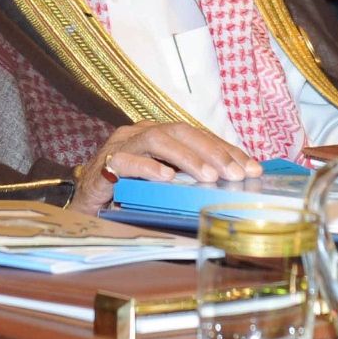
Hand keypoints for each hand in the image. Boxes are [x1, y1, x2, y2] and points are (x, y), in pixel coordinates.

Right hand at [68, 121, 263, 216]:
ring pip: (157, 141)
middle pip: (182, 131)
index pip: (199, 135)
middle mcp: (142, 133)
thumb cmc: (128, 194)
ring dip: (186, 158)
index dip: (227, 150)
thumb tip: (230, 185)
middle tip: (235, 173)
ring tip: (208, 176)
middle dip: (213, 151)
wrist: (85, 206)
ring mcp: (122, 145)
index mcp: (160, 134)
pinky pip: (126, 161)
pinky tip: (166, 178)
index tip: (252, 168)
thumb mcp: (165, 185)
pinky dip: (148, 167)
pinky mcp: (104, 165)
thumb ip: (190, 179)